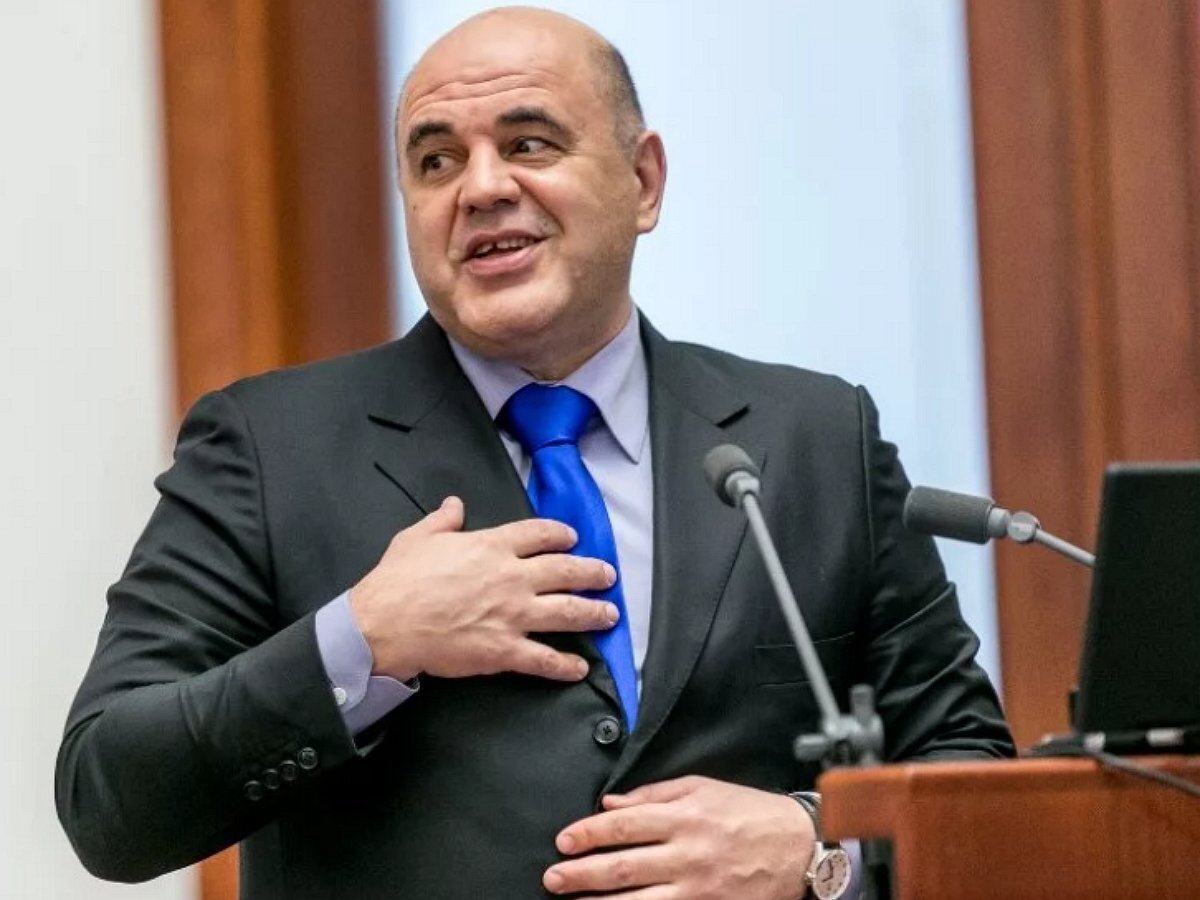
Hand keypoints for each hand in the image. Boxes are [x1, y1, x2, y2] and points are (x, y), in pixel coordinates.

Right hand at [349, 496, 618, 681]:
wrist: (386, 624)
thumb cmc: (399, 579)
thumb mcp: (418, 537)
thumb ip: (442, 520)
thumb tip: (454, 504)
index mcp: (492, 546)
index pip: (539, 534)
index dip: (560, 534)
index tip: (573, 537)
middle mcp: (512, 577)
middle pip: (565, 571)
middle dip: (592, 573)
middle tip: (608, 575)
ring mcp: (512, 615)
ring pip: (567, 612)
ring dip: (593, 613)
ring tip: (610, 614)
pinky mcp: (504, 650)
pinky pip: (544, 659)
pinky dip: (565, 665)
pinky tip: (580, 668)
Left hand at [544, 776, 814, 898]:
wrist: (799, 847)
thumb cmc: (749, 813)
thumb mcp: (702, 788)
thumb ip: (653, 795)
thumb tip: (610, 803)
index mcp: (685, 816)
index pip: (624, 824)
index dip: (588, 833)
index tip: (563, 840)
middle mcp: (689, 853)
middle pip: (622, 866)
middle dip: (581, 873)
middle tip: (553, 877)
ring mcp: (698, 888)